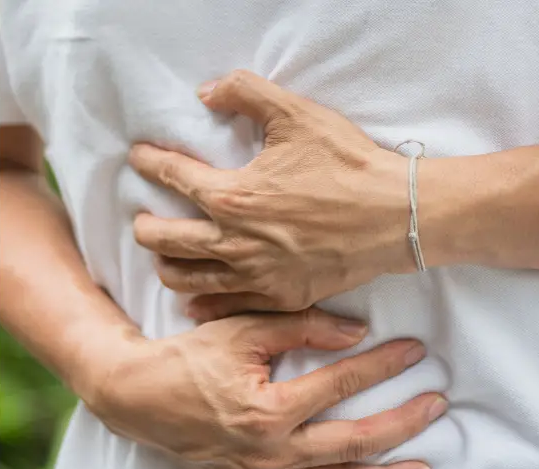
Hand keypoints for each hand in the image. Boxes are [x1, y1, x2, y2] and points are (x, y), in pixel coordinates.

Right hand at [86, 309, 444, 468]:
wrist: (136, 397)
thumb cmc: (186, 358)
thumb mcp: (240, 330)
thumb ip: (300, 328)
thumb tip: (356, 332)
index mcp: (267, 409)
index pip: (341, 385)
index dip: (382, 366)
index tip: (414, 352)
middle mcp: (267, 451)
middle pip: (352, 443)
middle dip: (401, 424)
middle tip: (435, 407)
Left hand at [129, 69, 414, 320]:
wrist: (399, 215)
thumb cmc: (349, 164)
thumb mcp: (297, 115)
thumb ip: (246, 94)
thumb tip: (207, 92)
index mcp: (232, 197)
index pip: (173, 178)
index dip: (150, 163)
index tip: (138, 158)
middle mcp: (235, 242)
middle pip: (163, 240)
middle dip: (145, 227)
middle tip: (143, 219)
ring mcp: (255, 275)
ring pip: (185, 278)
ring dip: (167, 264)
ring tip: (165, 254)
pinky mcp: (278, 297)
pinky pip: (225, 306)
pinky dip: (202, 302)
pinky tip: (194, 298)